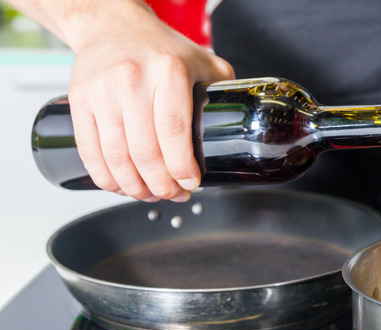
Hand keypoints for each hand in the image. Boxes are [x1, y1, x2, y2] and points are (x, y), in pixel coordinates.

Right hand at [66, 2, 233, 201]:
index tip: (190, 184)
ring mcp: (101, 91)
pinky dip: (106, 178)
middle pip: (145, 151)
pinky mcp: (78, 102)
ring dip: (135, 187)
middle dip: (161, 185)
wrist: (111, 26)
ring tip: (150, 194)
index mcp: (169, 71)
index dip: (181, 166)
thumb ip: (224, 91)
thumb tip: (243, 129)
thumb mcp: (202, 61)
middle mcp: (132, 80)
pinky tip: (122, 186)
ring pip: (116, 157)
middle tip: (173, 194)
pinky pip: (90, 152)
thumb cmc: (160, 47)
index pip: (174, 130)